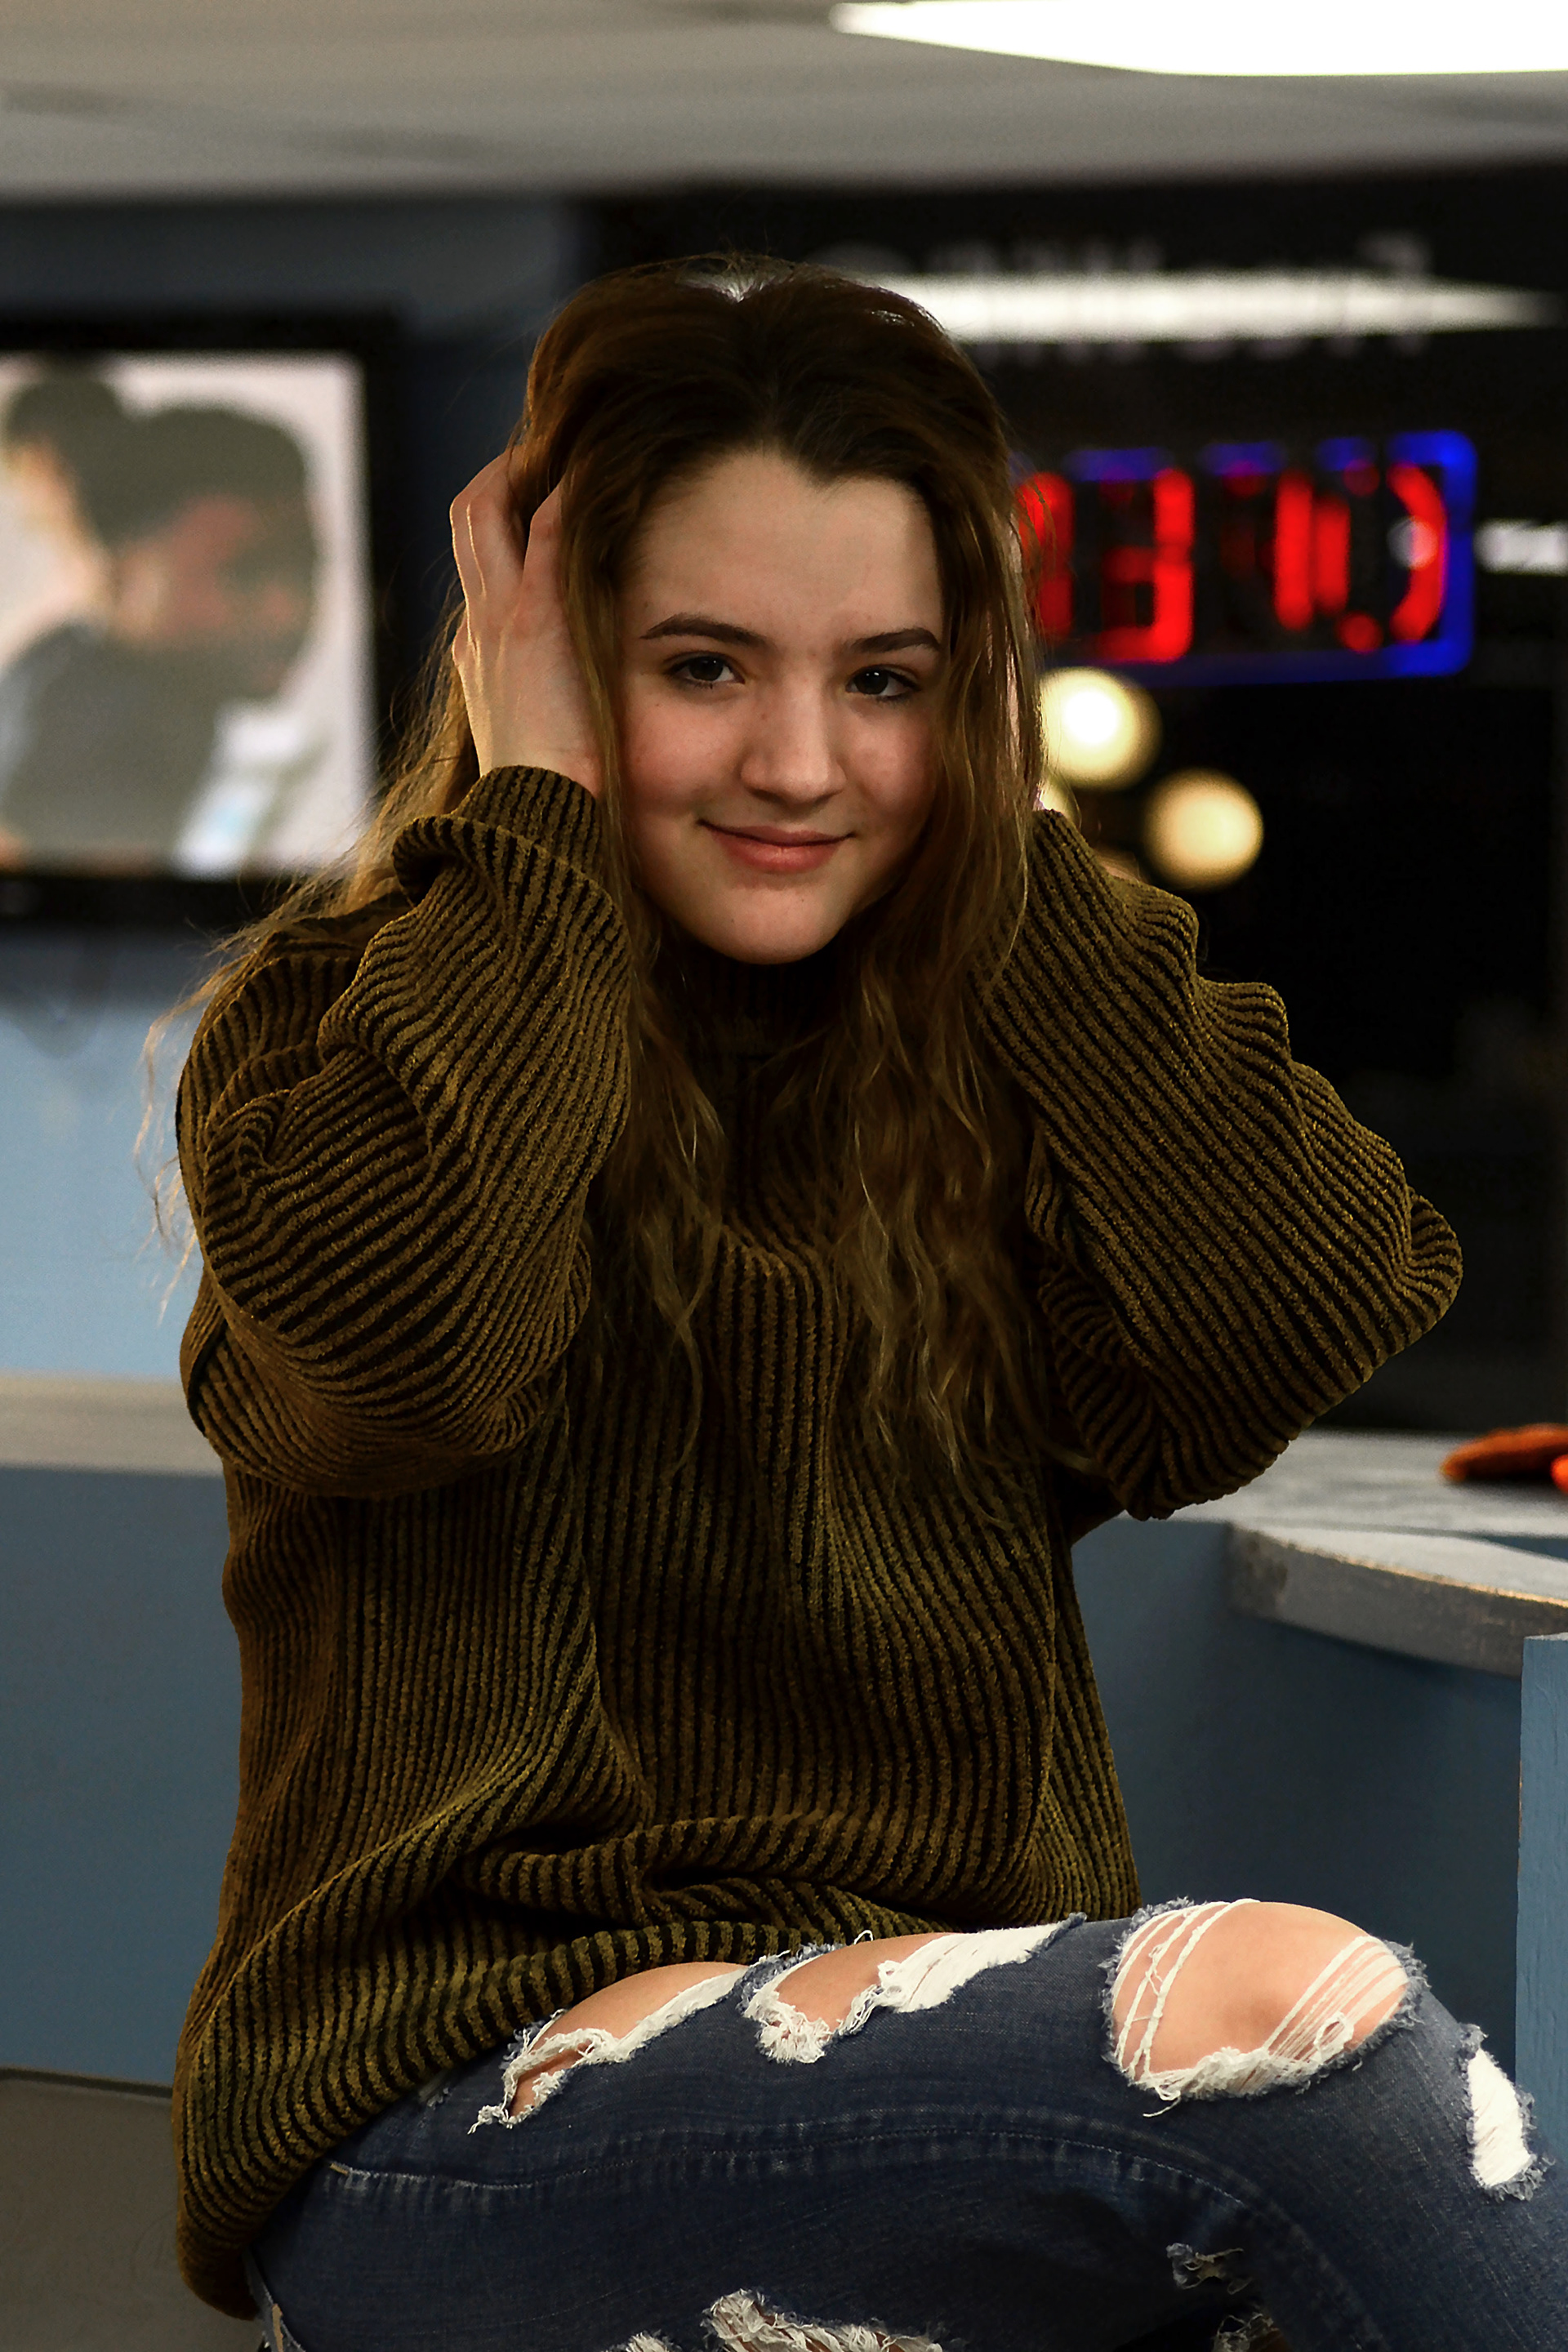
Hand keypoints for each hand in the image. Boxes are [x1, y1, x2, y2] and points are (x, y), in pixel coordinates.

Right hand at [449, 463, 600, 796]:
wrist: (532, 820)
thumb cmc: (548, 797)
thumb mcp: (542, 747)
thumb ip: (549, 710)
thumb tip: (573, 707)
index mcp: (477, 657)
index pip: (479, 568)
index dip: (499, 524)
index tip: (532, 501)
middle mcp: (478, 627)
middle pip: (468, 522)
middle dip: (500, 477)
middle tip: (545, 449)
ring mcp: (499, 619)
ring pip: (489, 512)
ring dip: (524, 470)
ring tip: (567, 442)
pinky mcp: (534, 621)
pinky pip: (547, 533)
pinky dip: (567, 495)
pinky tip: (594, 470)